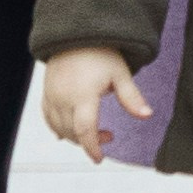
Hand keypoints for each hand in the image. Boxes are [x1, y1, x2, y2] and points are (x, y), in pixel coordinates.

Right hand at [41, 47, 152, 162]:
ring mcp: (51, 96)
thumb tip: (147, 115)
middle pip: (72, 132)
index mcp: (82, 95)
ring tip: (96, 131)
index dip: (92, 147)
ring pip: (59, 128)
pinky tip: (67, 134)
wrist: (75, 34)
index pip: (85, 129)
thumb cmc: (101, 52)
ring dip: (75, 137)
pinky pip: (48, 117)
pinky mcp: (46, 92)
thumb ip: (131, 98)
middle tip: (109, 136)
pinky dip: (58, 128)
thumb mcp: (120, 74)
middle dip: (89, 142)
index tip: (100, 159)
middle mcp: (63, 98)